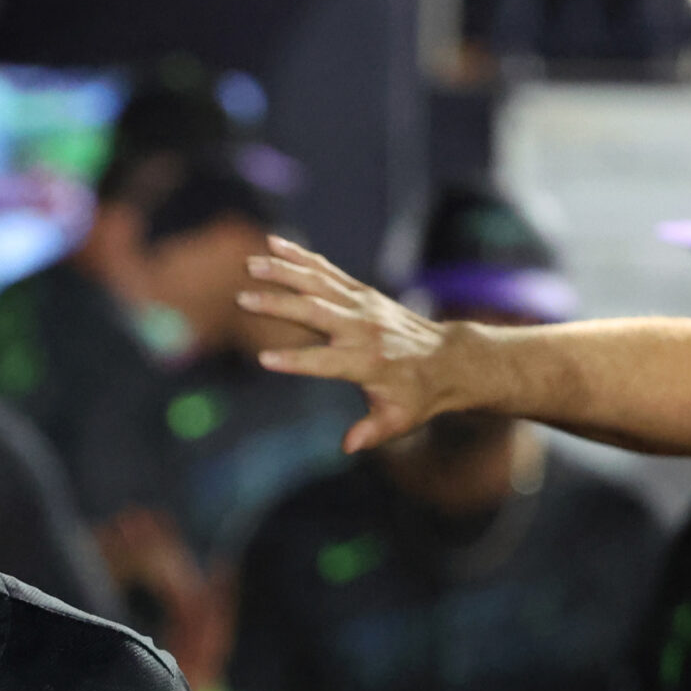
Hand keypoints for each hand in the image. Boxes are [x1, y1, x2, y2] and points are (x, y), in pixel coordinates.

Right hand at [242, 236, 463, 453]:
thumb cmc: (418, 396)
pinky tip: (274, 243)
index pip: (324, 361)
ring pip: (317, 283)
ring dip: (282, 271)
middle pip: (314, 312)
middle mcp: (362, 328)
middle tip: (242, 299)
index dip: (295, 362)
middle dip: (277, 306)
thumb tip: (348, 447)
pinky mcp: (361, 292)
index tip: (264, 360)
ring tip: (249, 264)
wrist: (448, 358)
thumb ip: (372, 432)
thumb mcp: (399, 421)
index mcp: (366, 362)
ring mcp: (362, 305)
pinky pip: (326, 270)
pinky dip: (300, 256)